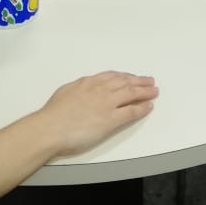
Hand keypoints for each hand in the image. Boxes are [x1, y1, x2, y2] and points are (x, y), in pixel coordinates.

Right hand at [34, 71, 157, 157]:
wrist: (51, 128)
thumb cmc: (53, 114)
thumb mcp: (65, 92)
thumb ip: (77, 89)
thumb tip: (82, 90)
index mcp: (88, 82)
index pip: (112, 76)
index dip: (125, 76)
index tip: (132, 77)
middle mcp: (100, 89)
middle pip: (125, 82)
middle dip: (139, 81)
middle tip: (149, 81)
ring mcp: (107, 104)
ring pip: (131, 94)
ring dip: (145, 92)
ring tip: (154, 91)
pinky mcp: (111, 120)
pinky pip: (131, 112)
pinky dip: (142, 108)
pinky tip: (148, 106)